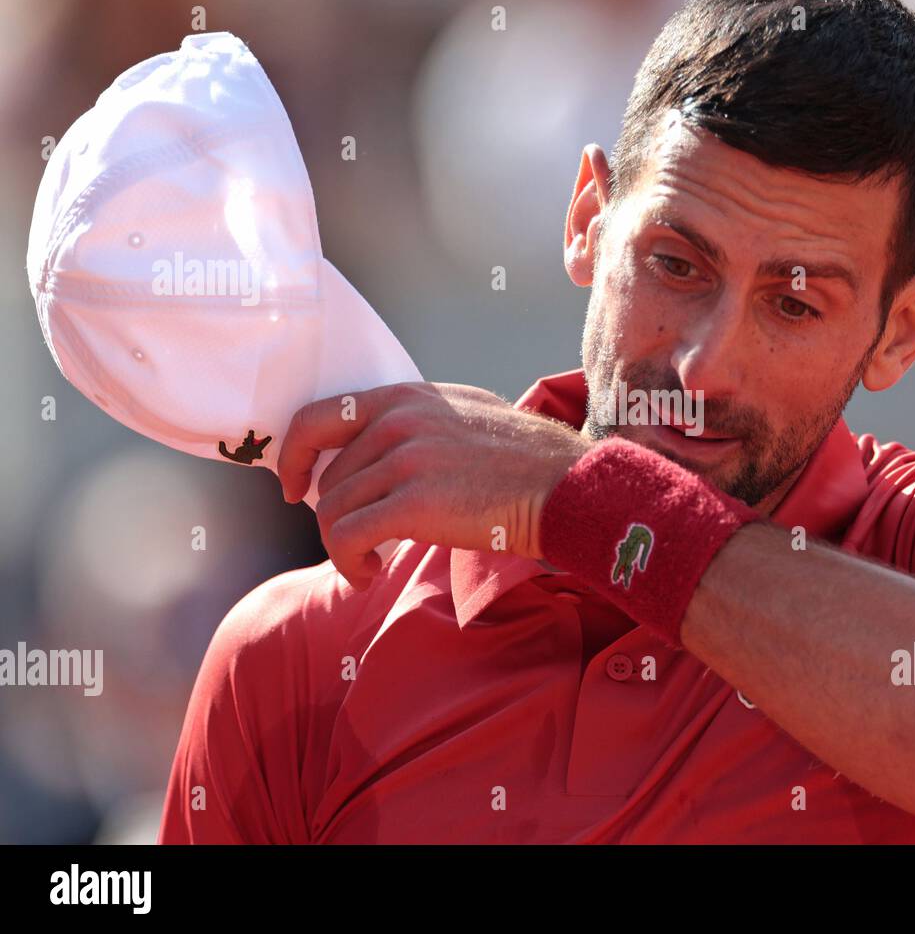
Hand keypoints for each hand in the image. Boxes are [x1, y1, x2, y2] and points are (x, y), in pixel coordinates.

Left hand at [277, 382, 589, 590]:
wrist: (565, 486)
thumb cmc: (526, 461)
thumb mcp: (465, 414)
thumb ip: (416, 422)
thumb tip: (377, 451)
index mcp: (405, 397)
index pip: (317, 418)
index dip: (294, 457)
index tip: (295, 487)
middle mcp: (398, 421)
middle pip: (328, 479)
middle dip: (335, 517)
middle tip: (361, 542)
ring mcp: (405, 460)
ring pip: (332, 512)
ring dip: (341, 547)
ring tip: (367, 563)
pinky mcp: (414, 503)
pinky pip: (347, 537)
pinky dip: (348, 562)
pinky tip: (368, 573)